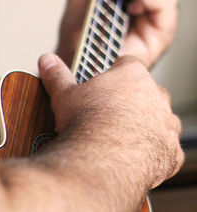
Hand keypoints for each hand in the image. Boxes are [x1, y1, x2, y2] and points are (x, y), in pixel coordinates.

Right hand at [39, 53, 183, 203]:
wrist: (102, 159)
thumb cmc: (86, 122)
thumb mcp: (65, 94)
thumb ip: (57, 74)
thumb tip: (47, 60)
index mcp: (133, 75)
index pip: (127, 64)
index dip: (115, 73)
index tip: (106, 84)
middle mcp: (156, 95)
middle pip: (145, 90)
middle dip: (132, 99)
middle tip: (112, 112)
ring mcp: (167, 122)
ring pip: (159, 117)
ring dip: (147, 123)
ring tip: (125, 134)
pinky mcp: (172, 149)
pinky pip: (167, 146)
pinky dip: (156, 149)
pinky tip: (138, 154)